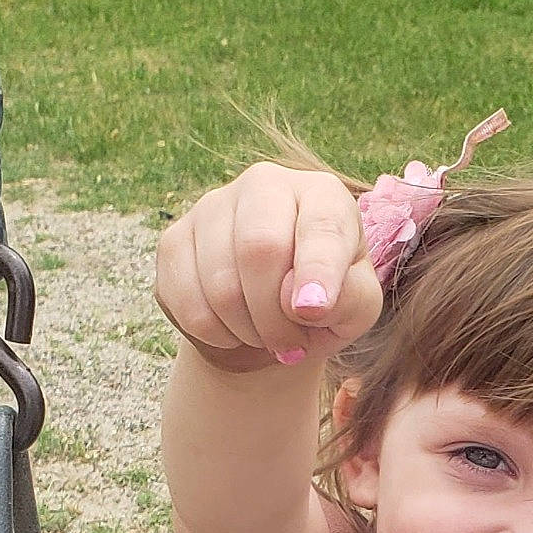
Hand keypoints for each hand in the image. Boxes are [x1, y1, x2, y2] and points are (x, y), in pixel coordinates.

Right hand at [155, 162, 383, 367]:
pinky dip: (217, 335)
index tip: (313, 312)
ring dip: (249, 332)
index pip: (320, 226)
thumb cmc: (326, 304)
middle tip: (291, 347)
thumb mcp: (357, 307)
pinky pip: (189, 304)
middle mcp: (264, 185)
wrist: (270, 316)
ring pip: (220, 284)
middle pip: (259, 249)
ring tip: (267, 336)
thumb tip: (304, 303)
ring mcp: (211, 207)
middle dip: (276, 317)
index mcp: (321, 193)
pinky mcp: (174, 240)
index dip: (316, 272)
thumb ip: (350, 300)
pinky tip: (234, 330)